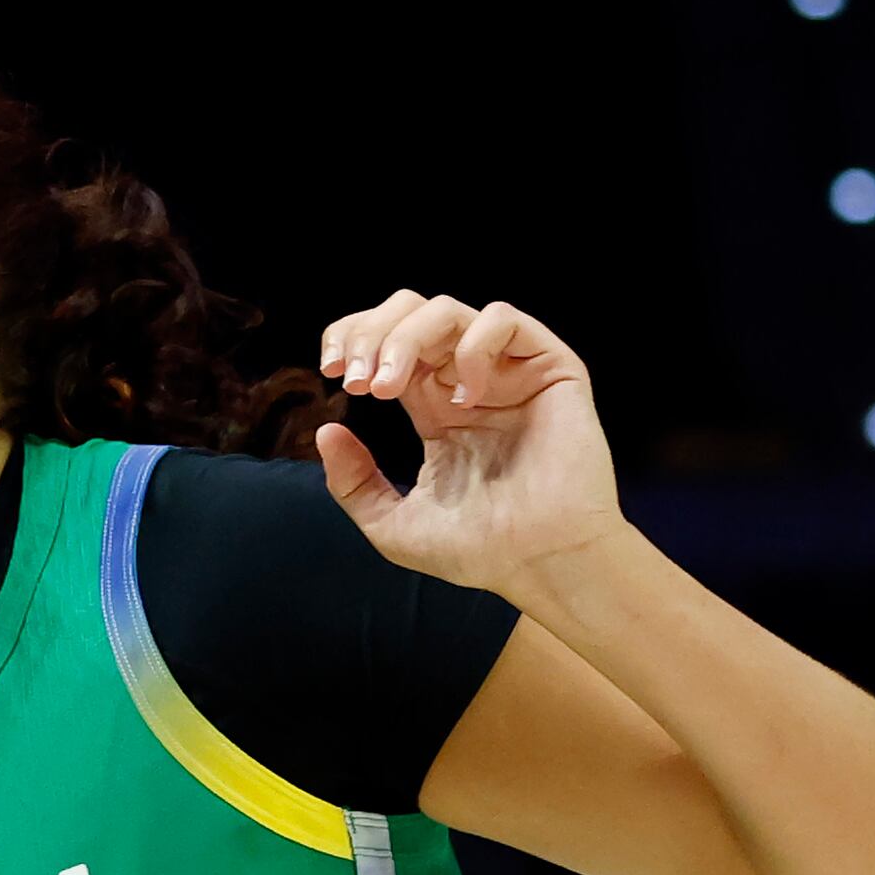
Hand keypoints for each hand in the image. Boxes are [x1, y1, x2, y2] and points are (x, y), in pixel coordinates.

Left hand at [312, 294, 619, 605]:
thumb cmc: (479, 550)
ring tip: (388, 388)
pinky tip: (464, 398)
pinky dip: (472, 347)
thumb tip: (325, 431)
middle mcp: (468, 381)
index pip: (388, 344)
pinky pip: (505, 321)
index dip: (354, 339)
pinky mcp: (549, 368)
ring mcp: (508, 372)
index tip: (331, 370)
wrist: (540, 563)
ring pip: (449, 311)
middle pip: (412, 313)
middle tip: (355, 380)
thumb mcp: (393, 525)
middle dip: (371, 332)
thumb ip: (354, 483)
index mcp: (435, 407)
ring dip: (406, 338)